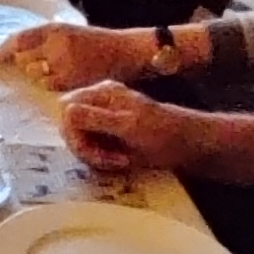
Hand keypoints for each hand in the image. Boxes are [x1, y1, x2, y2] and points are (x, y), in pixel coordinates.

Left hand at [8, 22, 143, 92]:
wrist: (122, 51)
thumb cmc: (95, 41)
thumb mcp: (69, 30)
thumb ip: (45, 38)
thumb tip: (16, 50)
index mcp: (54, 29)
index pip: (20, 39)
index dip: (5, 48)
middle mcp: (55, 45)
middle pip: (23, 59)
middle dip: (25, 63)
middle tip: (38, 63)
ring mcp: (62, 64)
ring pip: (34, 74)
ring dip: (37, 74)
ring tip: (55, 69)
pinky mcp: (69, 80)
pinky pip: (48, 85)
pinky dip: (51, 83)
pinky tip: (63, 77)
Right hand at [57, 80, 219, 178]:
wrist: (188, 144)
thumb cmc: (162, 132)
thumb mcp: (129, 125)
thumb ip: (97, 118)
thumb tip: (65, 111)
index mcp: (102, 92)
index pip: (66, 109)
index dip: (73, 132)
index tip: (92, 148)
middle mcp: (98, 102)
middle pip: (69, 128)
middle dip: (86, 148)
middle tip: (110, 160)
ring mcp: (103, 119)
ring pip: (79, 141)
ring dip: (95, 156)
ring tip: (120, 160)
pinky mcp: (108, 135)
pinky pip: (91, 148)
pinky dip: (102, 159)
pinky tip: (121, 160)